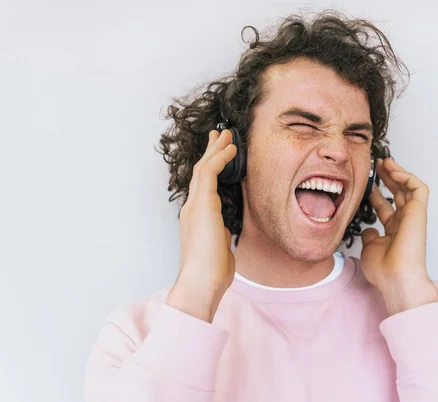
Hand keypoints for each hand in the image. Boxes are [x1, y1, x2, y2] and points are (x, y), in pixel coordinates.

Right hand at [167, 129, 237, 322]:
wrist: (202, 282)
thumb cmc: (212, 272)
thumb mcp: (219, 248)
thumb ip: (220, 235)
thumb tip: (225, 230)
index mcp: (197, 218)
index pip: (204, 186)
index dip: (212, 168)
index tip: (220, 155)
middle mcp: (193, 208)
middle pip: (200, 172)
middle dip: (211, 152)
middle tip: (219, 135)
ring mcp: (195, 205)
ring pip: (203, 168)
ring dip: (215, 149)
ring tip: (227, 135)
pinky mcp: (202, 205)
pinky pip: (209, 173)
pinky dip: (220, 158)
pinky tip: (230, 150)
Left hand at [361, 158, 437, 314]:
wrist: (396, 277)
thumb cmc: (383, 269)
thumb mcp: (369, 248)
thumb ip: (370, 235)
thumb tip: (368, 229)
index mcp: (393, 231)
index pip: (385, 206)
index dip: (376, 192)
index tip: (365, 183)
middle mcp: (404, 222)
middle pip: (397, 194)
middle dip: (386, 178)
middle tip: (375, 165)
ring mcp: (412, 216)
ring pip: (408, 187)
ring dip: (397, 172)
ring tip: (384, 161)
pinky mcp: (419, 211)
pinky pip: (418, 188)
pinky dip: (406, 176)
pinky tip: (393, 169)